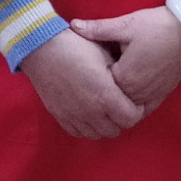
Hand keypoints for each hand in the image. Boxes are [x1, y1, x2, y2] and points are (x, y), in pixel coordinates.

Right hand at [20, 29, 145, 139]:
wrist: (43, 48)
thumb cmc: (77, 46)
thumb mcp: (104, 55)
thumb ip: (120, 77)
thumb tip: (131, 87)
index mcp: (105, 96)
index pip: (130, 118)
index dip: (136, 110)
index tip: (135, 101)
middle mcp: (90, 111)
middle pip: (115, 130)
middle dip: (122, 119)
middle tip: (121, 105)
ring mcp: (74, 116)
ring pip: (97, 134)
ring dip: (105, 125)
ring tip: (105, 109)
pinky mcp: (60, 116)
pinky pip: (79, 132)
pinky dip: (87, 126)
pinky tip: (88, 112)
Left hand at [70, 5, 180, 115]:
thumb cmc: (157, 26)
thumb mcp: (126, 24)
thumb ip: (98, 29)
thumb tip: (73, 25)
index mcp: (126, 78)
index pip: (99, 85)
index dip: (90, 75)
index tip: (85, 64)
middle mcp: (137, 93)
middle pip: (111, 99)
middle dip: (101, 90)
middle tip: (90, 78)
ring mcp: (150, 97)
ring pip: (125, 107)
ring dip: (115, 99)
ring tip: (106, 86)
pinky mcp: (161, 97)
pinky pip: (141, 110)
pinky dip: (130, 106)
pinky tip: (122, 96)